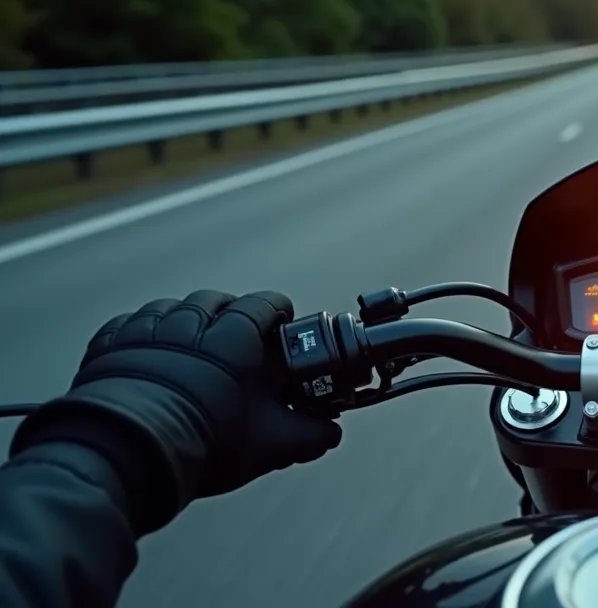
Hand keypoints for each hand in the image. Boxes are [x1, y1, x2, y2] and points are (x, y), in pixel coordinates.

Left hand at [11, 291, 341, 532]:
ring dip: (184, 318)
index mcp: (235, 337)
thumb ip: (308, 435)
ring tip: (191, 341)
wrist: (129, 452)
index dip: (277, 310)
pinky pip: (129, 323)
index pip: (264, 303)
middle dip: (230, 311)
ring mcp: (146, 331)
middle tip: (238, 332)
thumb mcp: (270, 444)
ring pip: (171, 307)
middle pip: (216, 301)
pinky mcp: (111, 346)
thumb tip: (330, 433)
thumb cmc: (205, 442)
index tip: (283, 319)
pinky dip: (142, 331)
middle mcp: (190, 322)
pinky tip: (148, 349)